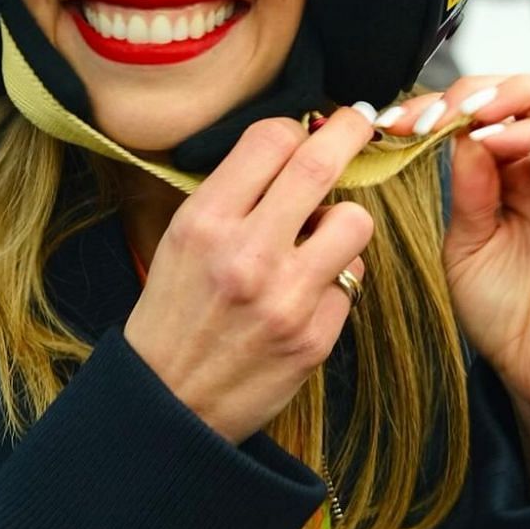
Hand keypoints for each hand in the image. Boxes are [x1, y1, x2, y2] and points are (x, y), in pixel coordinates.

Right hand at [123, 108, 376, 443]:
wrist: (168, 404)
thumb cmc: (175, 312)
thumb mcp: (181, 240)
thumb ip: (234, 195)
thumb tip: (294, 147)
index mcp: (205, 223)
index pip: (269, 139)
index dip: (296, 128)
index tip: (308, 130)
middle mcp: (247, 255)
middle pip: (321, 164)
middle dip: (352, 132)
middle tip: (361, 123)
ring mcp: (286, 298)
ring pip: (355, 220)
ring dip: (344, 221)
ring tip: (318, 240)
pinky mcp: (315, 337)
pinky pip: (352, 280)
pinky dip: (335, 280)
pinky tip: (305, 295)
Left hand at [381, 75, 529, 492]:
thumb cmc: (511, 317)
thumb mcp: (468, 243)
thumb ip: (469, 189)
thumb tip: (458, 135)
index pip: (505, 108)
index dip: (450, 101)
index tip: (397, 119)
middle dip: (479, 88)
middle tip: (427, 111)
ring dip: (513, 96)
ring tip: (463, 113)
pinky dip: (529, 135)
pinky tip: (485, 146)